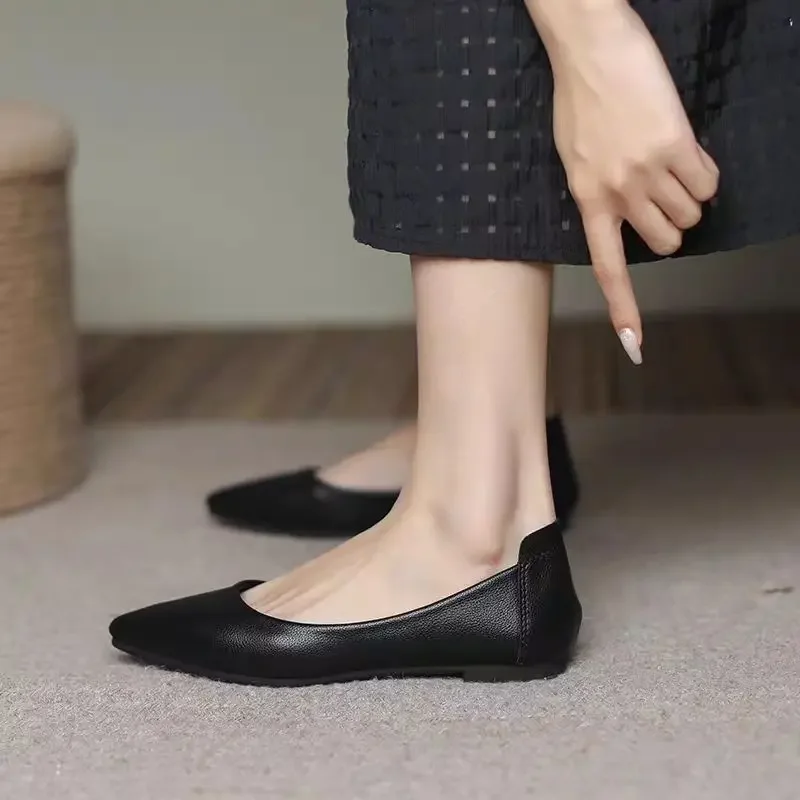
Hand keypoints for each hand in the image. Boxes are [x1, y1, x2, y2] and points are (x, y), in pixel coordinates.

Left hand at [531, 0, 719, 361]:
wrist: (590, 47)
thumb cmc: (578, 99)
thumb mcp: (573, 158)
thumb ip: (598, 192)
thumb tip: (625, 212)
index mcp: (587, 201)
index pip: (607, 268)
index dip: (625, 309)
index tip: (635, 346)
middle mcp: (618, 195)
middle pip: (668, 242)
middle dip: (672, 225)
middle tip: (662, 195)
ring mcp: (648, 173)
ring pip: (691, 215)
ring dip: (689, 197)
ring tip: (669, 163)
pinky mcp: (676, 146)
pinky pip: (709, 183)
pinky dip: (706, 174)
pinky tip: (686, 150)